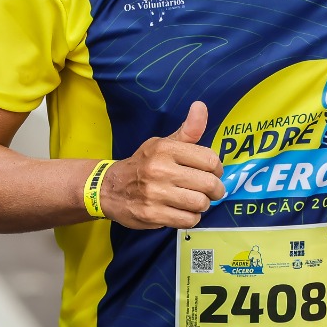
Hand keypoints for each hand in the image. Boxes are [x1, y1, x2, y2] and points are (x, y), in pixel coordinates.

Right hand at [100, 102, 226, 229]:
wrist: (109, 188)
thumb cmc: (144, 164)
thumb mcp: (162, 143)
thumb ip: (187, 130)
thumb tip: (201, 106)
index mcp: (165, 149)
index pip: (210, 160)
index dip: (217, 169)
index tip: (212, 173)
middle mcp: (160, 169)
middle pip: (208, 184)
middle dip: (215, 190)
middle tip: (211, 191)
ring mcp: (155, 194)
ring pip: (200, 204)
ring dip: (202, 205)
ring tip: (195, 201)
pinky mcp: (152, 214)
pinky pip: (188, 220)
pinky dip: (191, 218)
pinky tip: (183, 211)